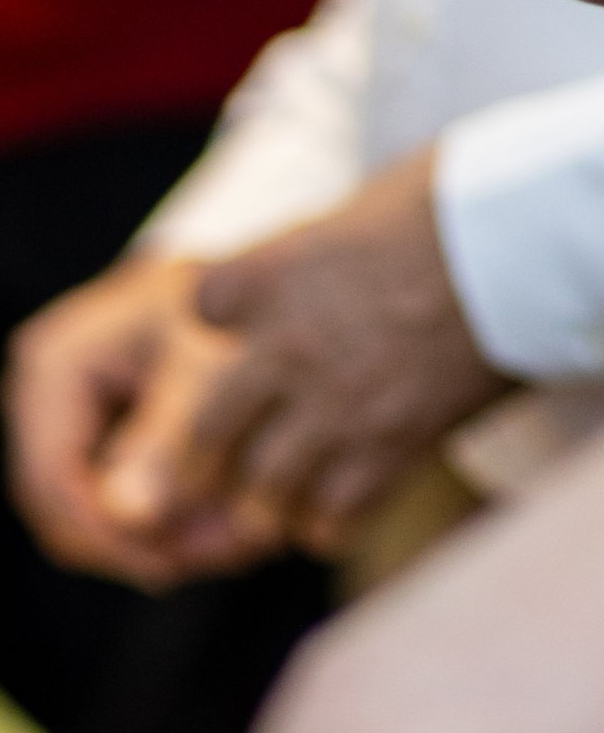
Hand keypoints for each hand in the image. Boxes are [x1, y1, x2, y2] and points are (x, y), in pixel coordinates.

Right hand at [7, 257, 288, 587]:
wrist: (248, 283)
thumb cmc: (231, 305)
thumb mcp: (209, 363)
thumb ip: (172, 439)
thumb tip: (129, 516)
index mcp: (51, 367)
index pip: (52, 481)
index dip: (107, 537)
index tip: (178, 565)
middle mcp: (40, 402)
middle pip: (64, 517)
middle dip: (144, 548)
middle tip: (228, 553)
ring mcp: (63, 429)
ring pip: (95, 527)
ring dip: (169, 546)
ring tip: (245, 538)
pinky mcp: (95, 450)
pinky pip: (121, 515)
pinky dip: (175, 529)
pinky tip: (231, 523)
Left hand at [183, 151, 507, 551]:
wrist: (529, 248)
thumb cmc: (457, 208)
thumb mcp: (362, 208)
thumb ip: (317, 250)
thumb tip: (313, 262)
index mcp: (276, 276)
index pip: (203, 308)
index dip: (215, 318)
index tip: (229, 326)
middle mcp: (290, 348)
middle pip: (209, 429)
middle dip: (203, 461)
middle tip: (208, 473)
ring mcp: (337, 405)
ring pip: (266, 488)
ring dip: (267, 503)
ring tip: (274, 504)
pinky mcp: (390, 447)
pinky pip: (335, 514)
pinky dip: (328, 524)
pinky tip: (333, 515)